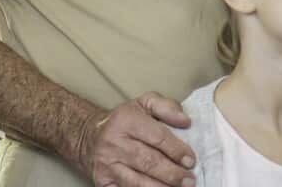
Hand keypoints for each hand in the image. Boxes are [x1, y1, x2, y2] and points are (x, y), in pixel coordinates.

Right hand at [77, 92, 195, 186]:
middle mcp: (114, 143)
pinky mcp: (103, 182)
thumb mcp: (145, 103)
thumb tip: (186, 121)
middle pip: (148, 162)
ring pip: (137, 182)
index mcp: (126, 121)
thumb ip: (167, 107)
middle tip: (189, 180)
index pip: (157, 137)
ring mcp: (107, 165)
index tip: (191, 160)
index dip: (176, 150)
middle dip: (172, 174)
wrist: (90, 135)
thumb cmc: (125, 120)